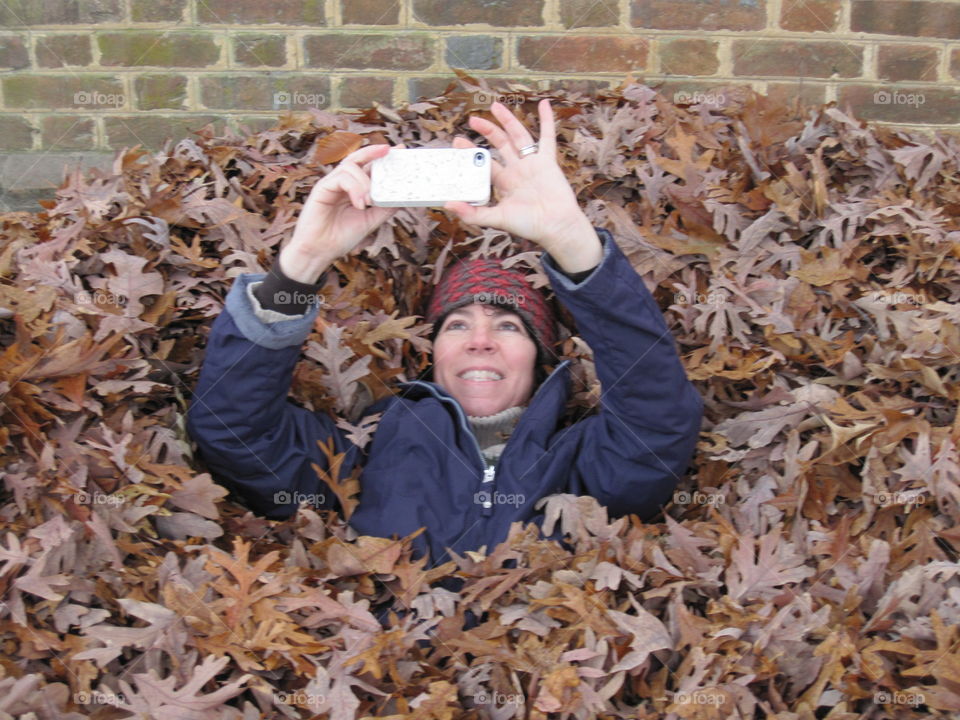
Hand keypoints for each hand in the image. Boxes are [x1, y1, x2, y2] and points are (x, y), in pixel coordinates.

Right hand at [282, 143, 403, 281]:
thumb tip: (403, 197)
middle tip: (389, 150)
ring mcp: (331, 184)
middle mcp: (342, 183)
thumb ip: (385, 208)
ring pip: (350, 166)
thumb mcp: (370, 221)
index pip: (369, 167)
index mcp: (354, 188)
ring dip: (365, 182)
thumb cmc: (341, 236)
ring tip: (370, 202)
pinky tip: (359, 204)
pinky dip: (354, 188)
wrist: (320, 251)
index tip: (400, 150)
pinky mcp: (322, 188)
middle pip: (358, 158)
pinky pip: (341, 177)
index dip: (382, 157)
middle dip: (374, 151)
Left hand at [444, 99, 595, 254]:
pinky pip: (547, 137)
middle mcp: (518, 171)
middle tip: (472, 120)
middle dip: (486, 132)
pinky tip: (544, 104)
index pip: (486, 164)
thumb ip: (473, 213)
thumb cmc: (529, 225)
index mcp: (505, 183)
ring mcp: (533, 164)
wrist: (555, 226)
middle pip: (500, 145)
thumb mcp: (496, 219)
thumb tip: (448, 204)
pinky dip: (547, 120)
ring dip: (507, 120)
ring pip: (519, 136)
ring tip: (495, 106)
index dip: (472, 153)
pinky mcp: (548, 161)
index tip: (457, 142)